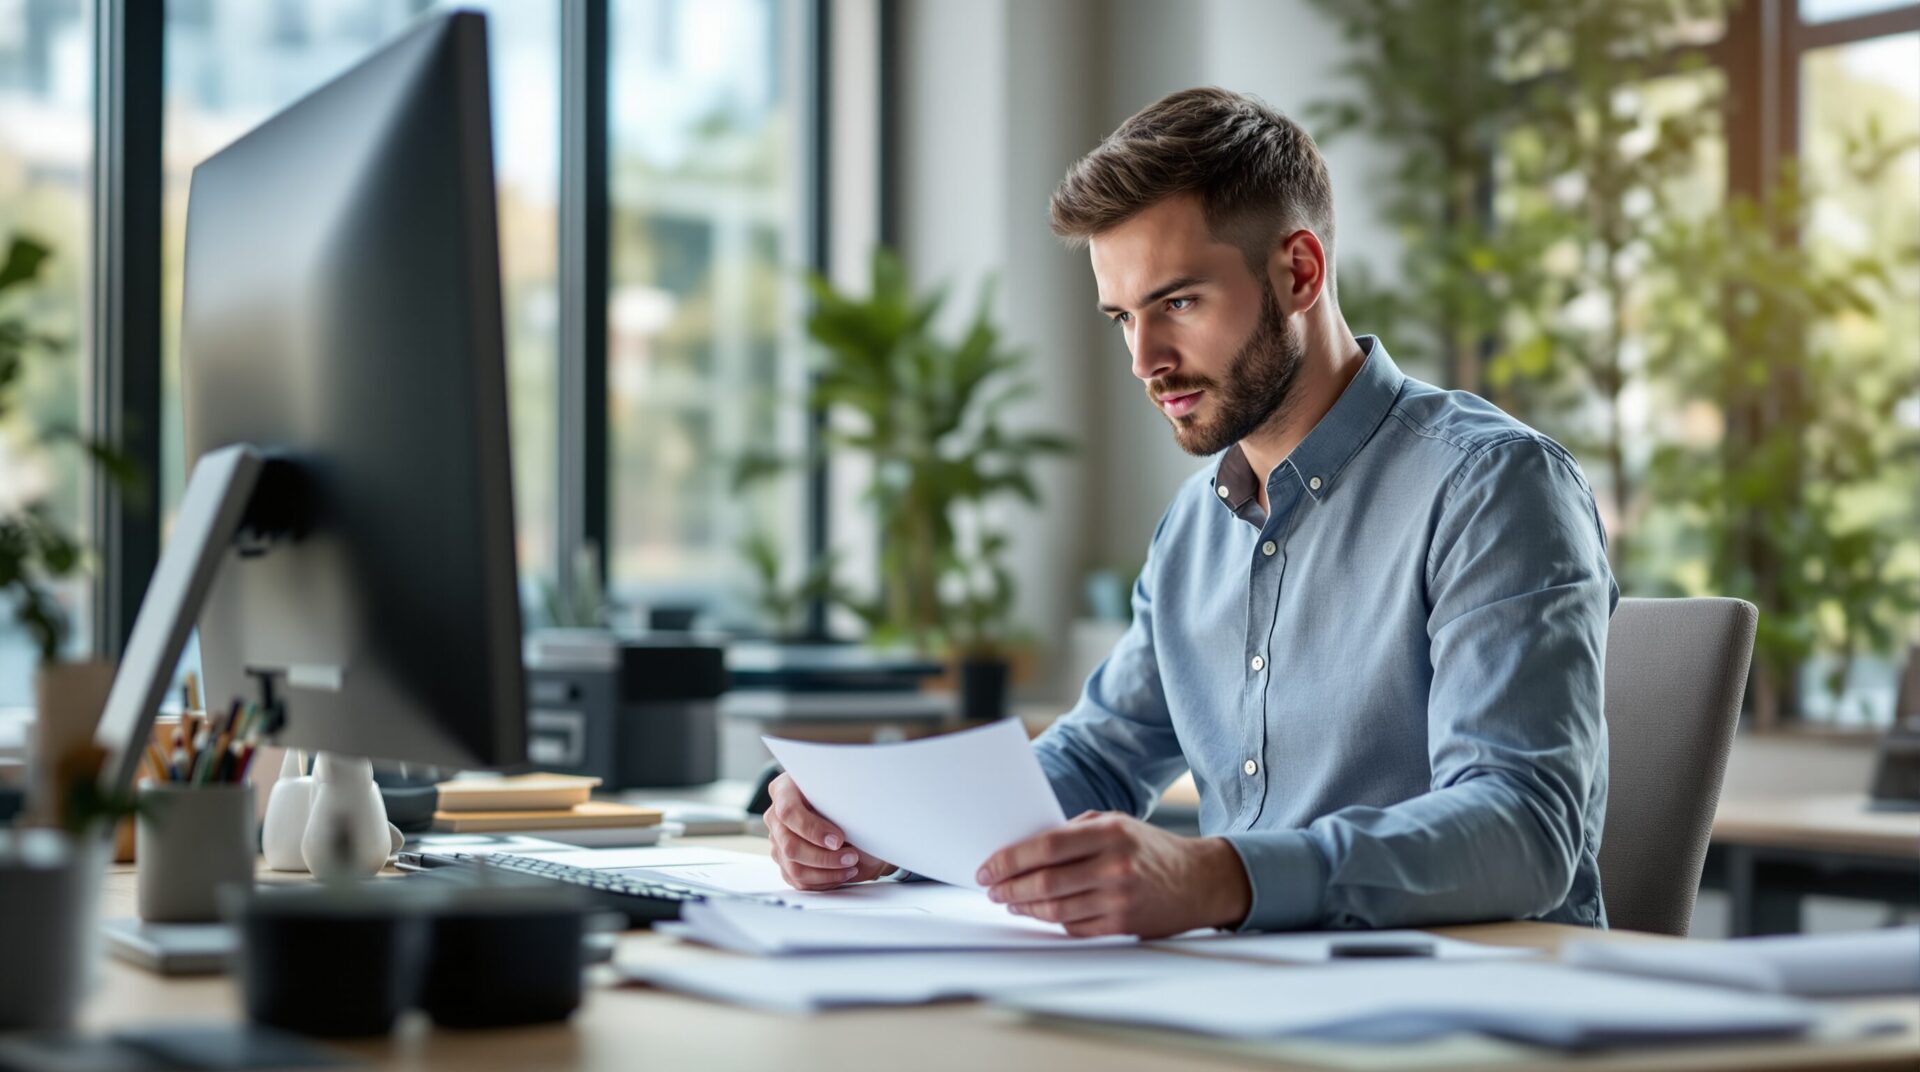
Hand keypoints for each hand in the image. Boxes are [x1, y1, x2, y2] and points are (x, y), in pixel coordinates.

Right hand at [765, 773, 895, 890]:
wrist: (848, 813)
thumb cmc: (843, 796)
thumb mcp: (840, 790)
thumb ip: (836, 800)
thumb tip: (845, 818)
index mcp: (784, 790)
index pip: (788, 812)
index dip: (813, 829)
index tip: (838, 839)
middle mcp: (775, 817)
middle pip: (791, 845)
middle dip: (825, 857)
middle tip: (851, 856)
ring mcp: (777, 841)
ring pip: (795, 867)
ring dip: (827, 872)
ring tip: (850, 866)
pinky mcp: (784, 861)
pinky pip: (799, 880)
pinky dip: (824, 881)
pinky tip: (842, 874)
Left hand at [977, 812, 1251, 937]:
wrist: (1199, 881)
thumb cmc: (1149, 848)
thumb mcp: (1116, 824)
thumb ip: (1074, 831)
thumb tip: (1025, 846)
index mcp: (1109, 833)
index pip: (1046, 847)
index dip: (1010, 859)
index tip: (987, 867)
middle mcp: (1114, 867)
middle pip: (1045, 882)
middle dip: (1009, 887)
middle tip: (991, 888)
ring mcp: (1119, 900)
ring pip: (1055, 909)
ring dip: (1024, 907)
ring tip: (1009, 901)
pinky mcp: (1122, 926)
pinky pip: (1074, 926)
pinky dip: (1051, 920)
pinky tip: (1038, 913)